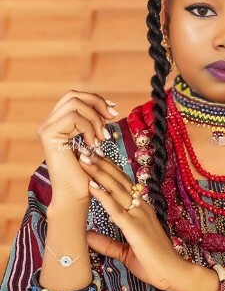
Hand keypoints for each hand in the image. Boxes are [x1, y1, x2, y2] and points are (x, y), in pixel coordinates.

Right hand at [37, 90, 118, 204]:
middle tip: (112, 117)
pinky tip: (93, 144)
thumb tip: (109, 107)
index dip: (95, 99)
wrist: (77, 195)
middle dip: (97, 103)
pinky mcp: (48, 135)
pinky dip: (88, 127)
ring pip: (74, 103)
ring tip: (102, 138)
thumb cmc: (88, 173)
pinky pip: (74, 117)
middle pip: (73, 95)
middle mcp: (48, 123)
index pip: (74, 97)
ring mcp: (46, 128)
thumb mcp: (94, 142)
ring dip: (95, 118)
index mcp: (58, 124)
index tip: (113, 111)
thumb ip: (95, 124)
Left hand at [79, 152, 188, 290]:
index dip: (108, 170)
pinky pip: (117, 209)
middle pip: (119, 181)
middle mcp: (141, 208)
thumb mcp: (125, 252)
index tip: (94, 157)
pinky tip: (92, 186)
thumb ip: (107, 243)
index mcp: (141, 210)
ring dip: (99, 173)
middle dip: (101, 165)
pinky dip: (103, 196)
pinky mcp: (136, 228)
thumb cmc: (154, 264)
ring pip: (117, 189)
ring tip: (85, 158)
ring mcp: (140, 216)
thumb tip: (88, 236)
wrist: (174, 273)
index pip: (123, 185)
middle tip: (85, 149)